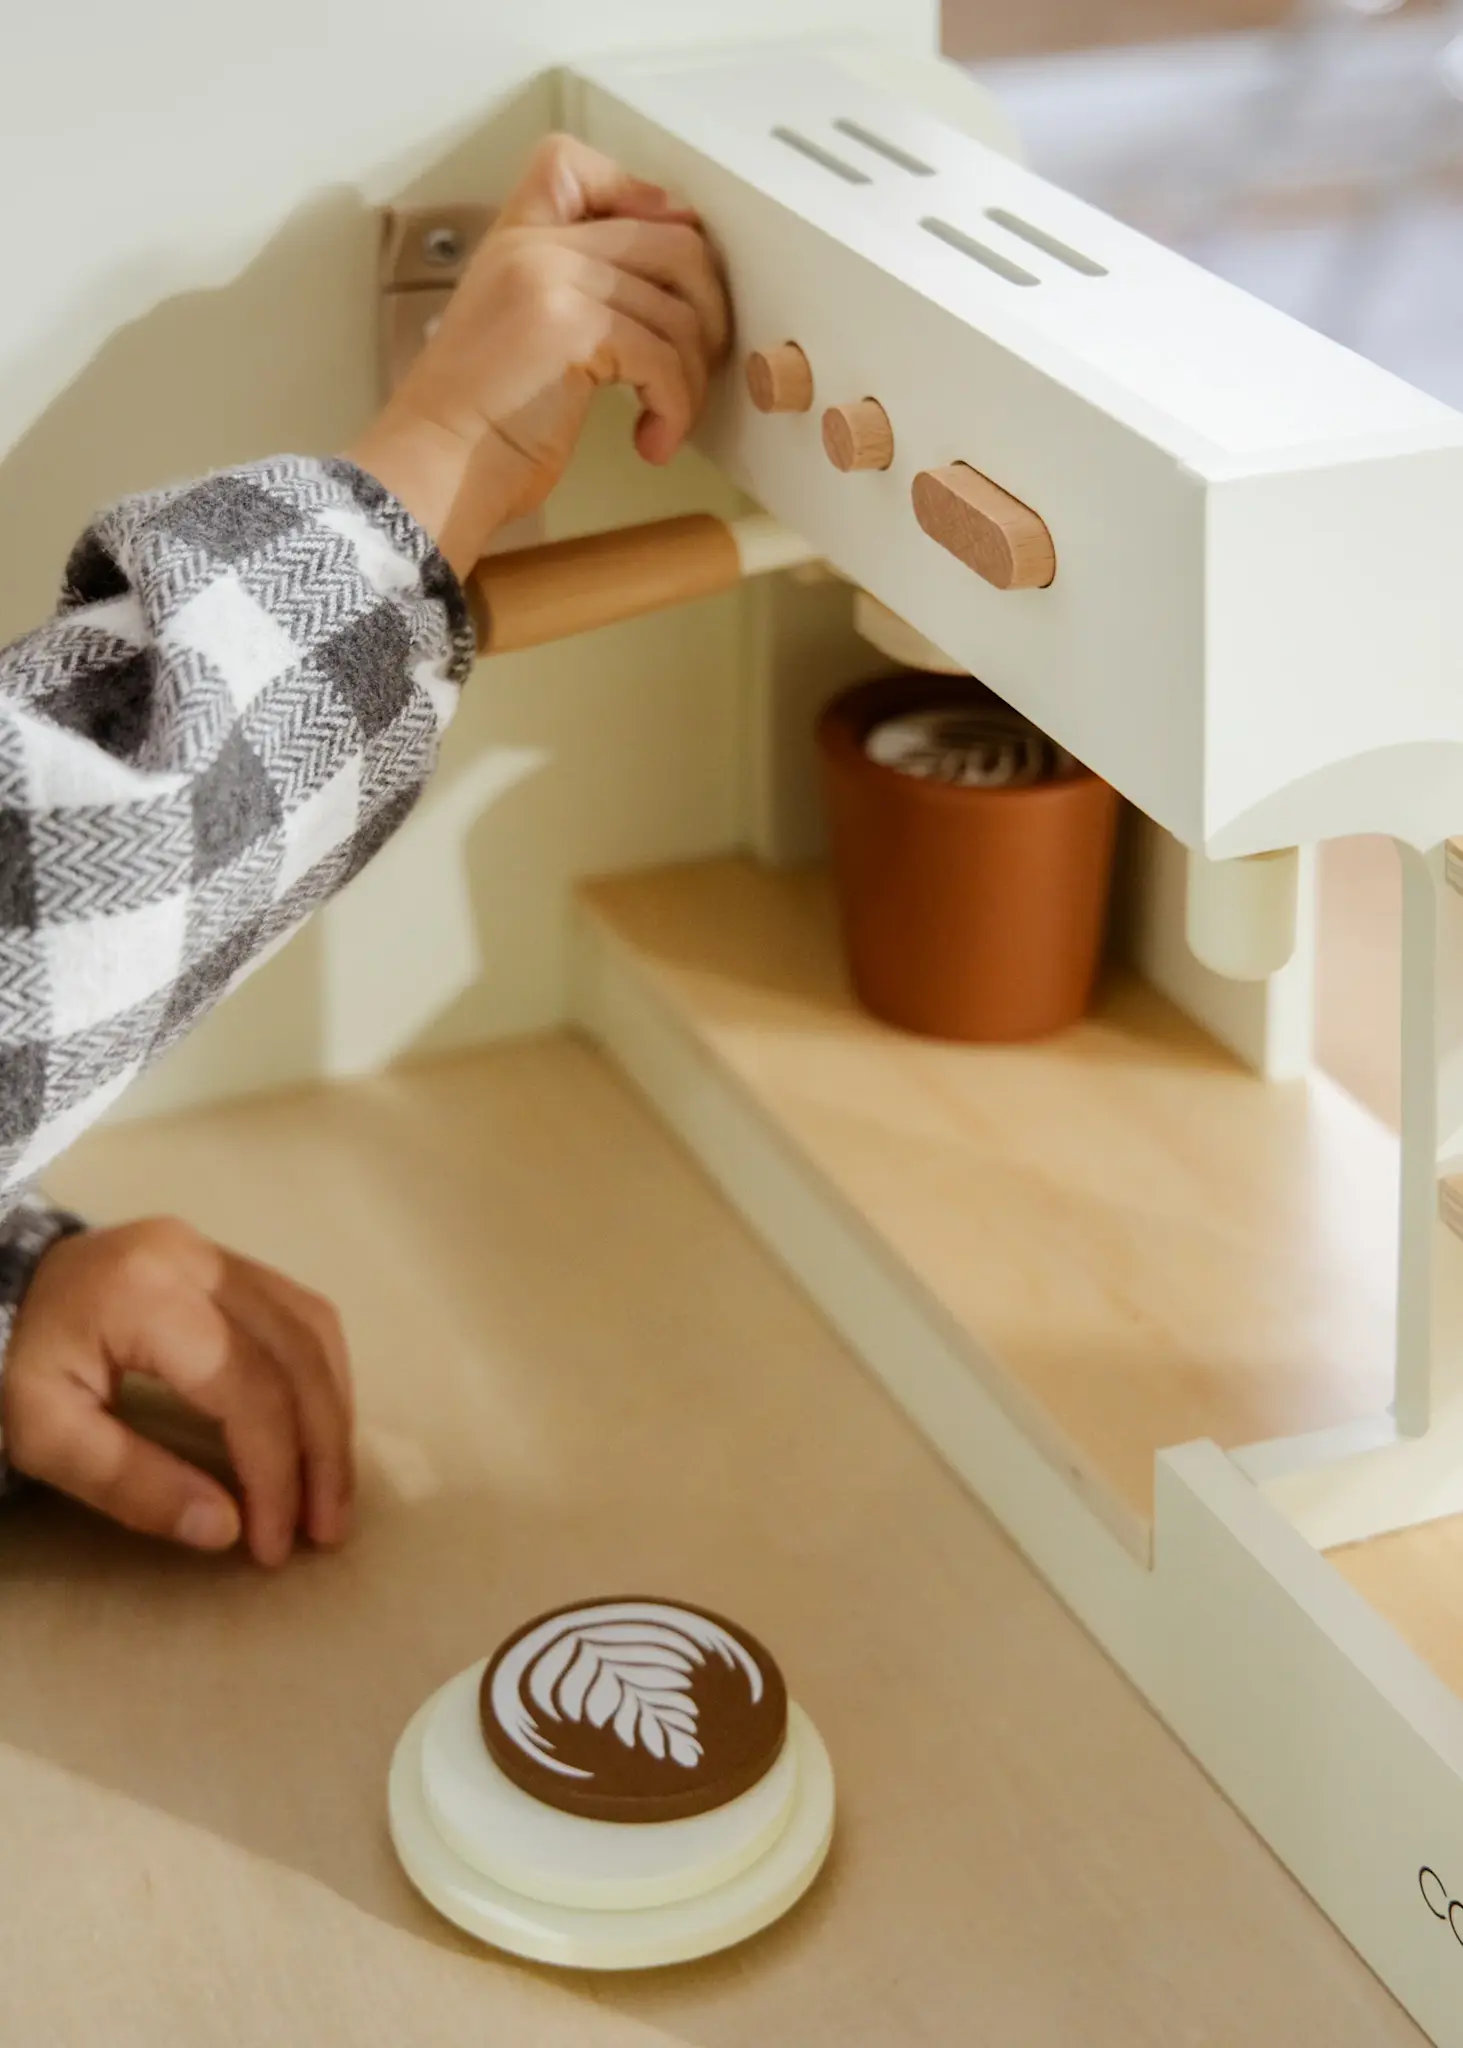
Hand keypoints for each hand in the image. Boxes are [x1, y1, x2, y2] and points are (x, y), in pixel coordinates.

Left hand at [2, 1219, 352, 1566]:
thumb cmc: (16, 1363)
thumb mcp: (44, 1435)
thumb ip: (129, 1481)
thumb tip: (224, 1529)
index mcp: (148, 1296)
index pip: (247, 1386)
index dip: (275, 1471)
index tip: (274, 1544)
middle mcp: (200, 1259)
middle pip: (297, 1356)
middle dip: (322, 1451)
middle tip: (325, 1529)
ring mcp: (220, 1252)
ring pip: (314, 1330)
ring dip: (334, 1414)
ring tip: (332, 1488)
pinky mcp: (230, 1261)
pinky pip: (303, 1315)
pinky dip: (322, 1378)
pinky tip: (317, 1428)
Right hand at [348, 133, 729, 576]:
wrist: (434, 470)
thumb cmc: (479, 429)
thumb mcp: (521, 336)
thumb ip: (570, 295)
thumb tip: (666, 298)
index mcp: (514, 241)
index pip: (573, 164)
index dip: (642, 199)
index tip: (663, 272)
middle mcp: (534, 246)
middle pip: (670, 241)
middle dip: (706, 310)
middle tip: (695, 366)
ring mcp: (551, 279)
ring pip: (679, 307)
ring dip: (691, 376)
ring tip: (667, 419)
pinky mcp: (572, 327)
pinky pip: (664, 356)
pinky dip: (674, 408)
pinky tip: (651, 441)